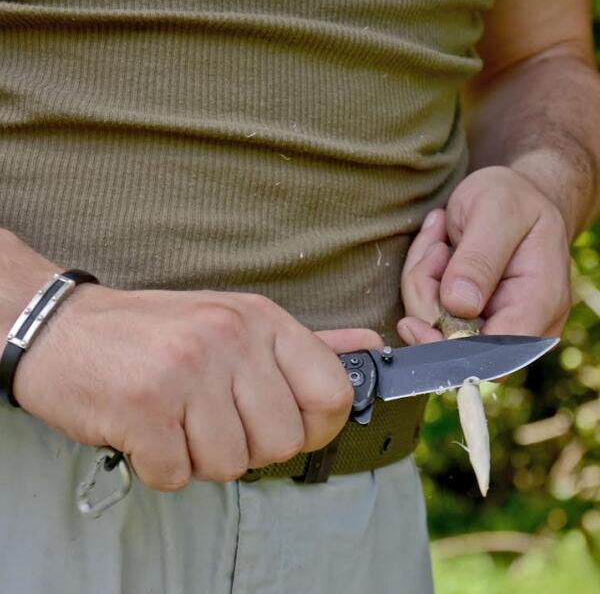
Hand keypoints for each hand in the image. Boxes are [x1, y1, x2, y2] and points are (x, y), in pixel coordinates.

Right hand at [14, 286, 381, 489]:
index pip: (334, 392)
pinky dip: (161, 465)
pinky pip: (178, 475)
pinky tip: (147, 429)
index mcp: (262, 320)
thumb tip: (369, 346)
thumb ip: (307, 345)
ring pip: (232, 465)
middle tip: (210, 418)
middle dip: (248, 445)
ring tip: (176, 419)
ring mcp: (188, 372)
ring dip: (200, 456)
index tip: (286, 425)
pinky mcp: (145, 408)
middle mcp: (231, 339)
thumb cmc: (159, 333)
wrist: (66, 328)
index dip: (316, 426)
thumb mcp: (237, 323)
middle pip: (283, 442)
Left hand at [398, 166, 570, 344]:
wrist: (515, 197)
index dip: (448, 349)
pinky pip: (424, 311)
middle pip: (451, 344)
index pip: (494, 356)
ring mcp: (489, 323)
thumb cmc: (513, 199)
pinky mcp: (463, 318)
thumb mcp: (497, 213)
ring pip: (430, 326)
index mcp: (538, 302)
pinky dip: (419, 280)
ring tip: (440, 242)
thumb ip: (479, 259)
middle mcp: (517, 323)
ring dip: (420, 280)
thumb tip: (459, 307)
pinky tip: (436, 251)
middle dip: (425, 296)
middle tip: (436, 248)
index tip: (412, 323)